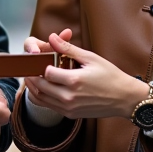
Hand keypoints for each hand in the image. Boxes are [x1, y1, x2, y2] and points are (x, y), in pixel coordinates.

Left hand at [23, 31, 148, 119]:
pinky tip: (41, 88)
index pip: (46, 72)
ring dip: (33, 87)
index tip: (38, 57)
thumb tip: (52, 37)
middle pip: (40, 86)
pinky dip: (41, 97)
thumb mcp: (91, 58)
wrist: (124, 98)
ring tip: (31, 76)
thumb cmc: (110, 76)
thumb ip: (68, 48)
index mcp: (74, 80)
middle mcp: (69, 97)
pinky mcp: (70, 114)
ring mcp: (69, 108)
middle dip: (32, 75)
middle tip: (28, 66)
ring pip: (41, 98)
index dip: (40, 64)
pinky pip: (48, 106)